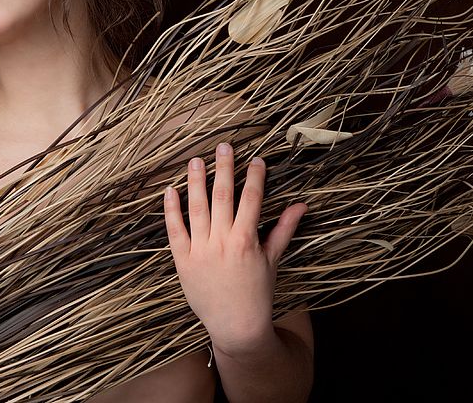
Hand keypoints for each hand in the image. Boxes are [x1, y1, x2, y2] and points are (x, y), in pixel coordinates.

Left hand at [162, 141, 307, 354]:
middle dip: (225, 168)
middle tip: (223, 146)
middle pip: (223, 196)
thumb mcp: (272, 259)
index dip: (254, 177)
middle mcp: (223, 241)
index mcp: (246, 239)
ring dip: (196, 181)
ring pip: (197, 208)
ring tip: (196, 160)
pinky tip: (171, 190)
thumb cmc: (257, 292)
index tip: (256, 159)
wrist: (235, 325)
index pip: (251, 199)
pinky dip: (172, 210)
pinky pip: (175, 230)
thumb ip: (284, 229)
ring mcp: (201, 250)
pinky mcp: (183, 261)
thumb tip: (301, 205)